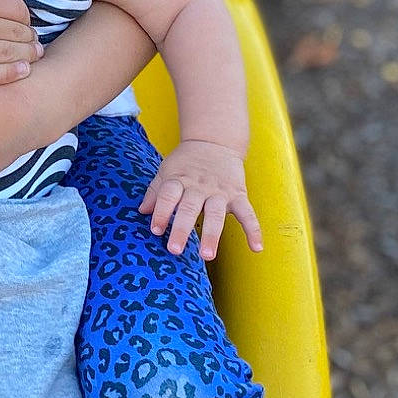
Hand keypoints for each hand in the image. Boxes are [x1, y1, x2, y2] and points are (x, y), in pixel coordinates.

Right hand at [0, 0, 41, 90]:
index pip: (17, 10)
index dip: (25, 18)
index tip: (23, 24)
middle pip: (17, 34)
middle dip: (28, 39)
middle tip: (32, 43)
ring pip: (7, 56)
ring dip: (24, 56)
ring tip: (29, 57)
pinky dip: (9, 74)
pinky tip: (20, 72)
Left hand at [140, 140, 262, 260]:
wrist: (215, 142)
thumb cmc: (186, 163)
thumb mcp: (167, 171)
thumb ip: (156, 191)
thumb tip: (142, 211)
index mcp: (179, 179)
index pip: (168, 195)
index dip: (160, 211)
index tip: (155, 230)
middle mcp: (199, 186)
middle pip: (189, 207)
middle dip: (182, 229)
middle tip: (175, 250)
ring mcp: (220, 191)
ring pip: (215, 214)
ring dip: (211, 234)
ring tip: (207, 256)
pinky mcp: (238, 194)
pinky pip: (247, 213)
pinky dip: (253, 230)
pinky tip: (256, 248)